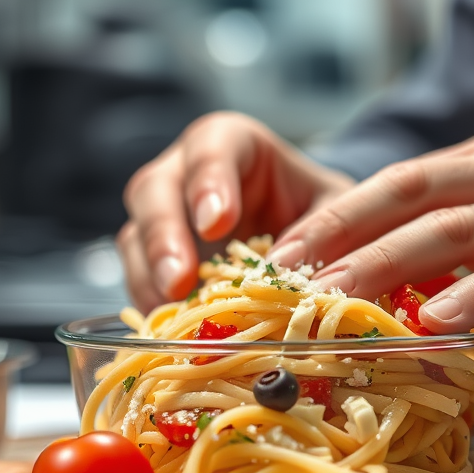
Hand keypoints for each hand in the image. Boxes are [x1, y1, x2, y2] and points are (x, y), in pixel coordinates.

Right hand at [119, 112, 352, 309]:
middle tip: (180, 279)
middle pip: (155, 189)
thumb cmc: (323, 209)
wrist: (312, 233)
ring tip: (174, 312)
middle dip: (164, 236)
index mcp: (234, 143)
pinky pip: (140, 279)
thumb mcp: (336, 210)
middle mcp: (185, 172)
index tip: (217, 224)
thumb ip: (326, 232)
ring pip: (136, 235)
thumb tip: (302, 281)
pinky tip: (175, 329)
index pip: (211, 148)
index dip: (210, 183)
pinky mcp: (156, 261)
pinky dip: (154, 304)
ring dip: (150, 276)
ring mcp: (164, 217)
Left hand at [270, 132, 473, 407]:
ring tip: (335, 298)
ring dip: (388, 264)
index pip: (400, 182)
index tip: (281, 254)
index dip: (337, 215)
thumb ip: (454, 252)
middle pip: (415, 197)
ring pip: (459, 231)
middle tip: (287, 276)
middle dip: (344, 236)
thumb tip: (366, 288)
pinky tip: (433, 321)